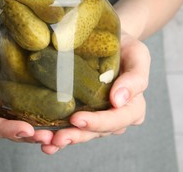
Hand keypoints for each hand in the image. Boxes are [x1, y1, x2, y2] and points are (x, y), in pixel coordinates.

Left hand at [41, 31, 149, 154]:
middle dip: (76, 136)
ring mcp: (96, 117)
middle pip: (95, 132)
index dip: (97, 122)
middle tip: (58, 138)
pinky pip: (69, 126)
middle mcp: (114, 117)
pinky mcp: (79, 112)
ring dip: (63, 139)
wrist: (109, 40)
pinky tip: (43, 140)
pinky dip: (56, 134)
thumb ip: (135, 78)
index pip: (116, 120)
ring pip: (81, 133)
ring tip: (46, 142)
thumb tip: (118, 101)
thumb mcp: (138, 56)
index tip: (77, 119)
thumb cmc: (126, 46)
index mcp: (132, 107)